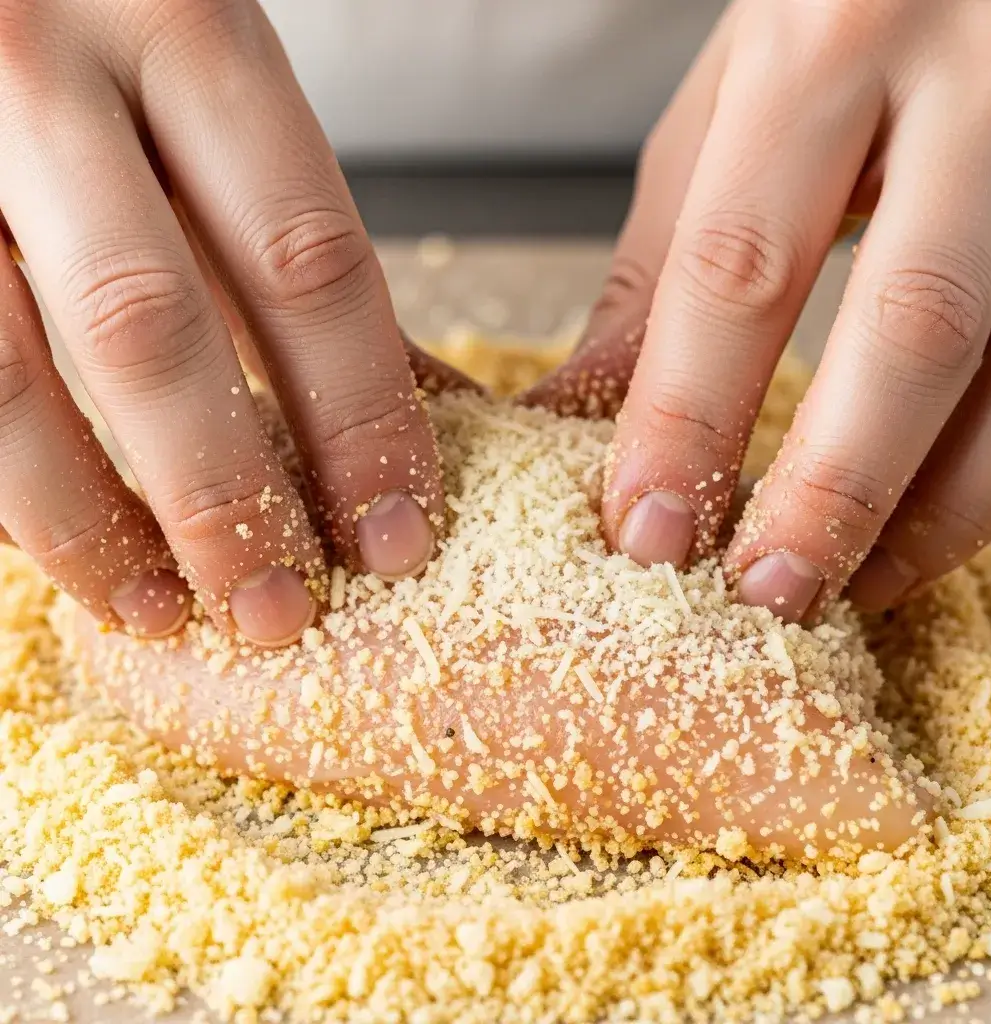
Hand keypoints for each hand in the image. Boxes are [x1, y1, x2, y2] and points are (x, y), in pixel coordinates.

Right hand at [0, 0, 450, 645]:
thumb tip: (333, 415)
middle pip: (155, 328)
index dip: (360, 419)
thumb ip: (250, 213)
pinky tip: (68, 544)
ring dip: (90, 521)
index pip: (306, 262)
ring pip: (7, 374)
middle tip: (280, 611)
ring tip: (159, 608)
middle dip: (226, 495)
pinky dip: (10, 480)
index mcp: (186, 26)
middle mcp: (42, 66)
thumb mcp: (200, 69)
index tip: (396, 533)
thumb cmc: (104, 16)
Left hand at [525, 0, 990, 620]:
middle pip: (911, 329)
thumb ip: (671, 256)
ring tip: (860, 581)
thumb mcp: (737, 101)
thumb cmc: (850, 4)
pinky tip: (938, 513)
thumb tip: (582, 405)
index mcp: (833, 31)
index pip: (740, 266)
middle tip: (769, 594)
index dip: (688, 419)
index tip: (648, 532)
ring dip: (944, 507)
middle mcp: (986, 70)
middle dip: (834, 491)